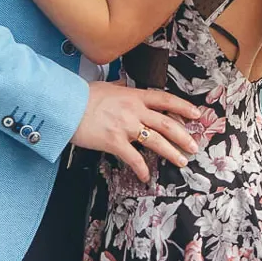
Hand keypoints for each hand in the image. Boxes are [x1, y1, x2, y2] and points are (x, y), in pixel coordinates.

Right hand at [70, 81, 201, 182]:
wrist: (65, 105)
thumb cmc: (82, 95)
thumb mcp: (105, 86)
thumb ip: (118, 87)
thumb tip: (123, 84)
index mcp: (133, 96)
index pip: (164, 99)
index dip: (182, 107)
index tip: (196, 114)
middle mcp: (133, 110)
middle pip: (166, 123)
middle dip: (183, 135)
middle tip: (194, 145)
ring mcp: (125, 126)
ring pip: (156, 141)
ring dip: (172, 153)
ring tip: (182, 161)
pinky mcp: (114, 141)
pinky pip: (133, 158)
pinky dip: (141, 169)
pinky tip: (146, 176)